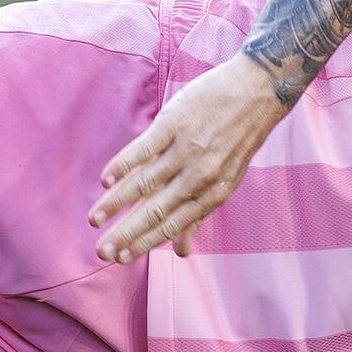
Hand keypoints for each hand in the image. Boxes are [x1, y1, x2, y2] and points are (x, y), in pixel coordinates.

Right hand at [89, 54, 288, 262]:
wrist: (258, 91)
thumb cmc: (239, 139)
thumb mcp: (227, 181)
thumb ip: (200, 215)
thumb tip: (182, 252)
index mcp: (214, 192)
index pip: (173, 225)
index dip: (145, 243)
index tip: (121, 259)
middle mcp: (200, 175)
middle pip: (155, 210)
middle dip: (126, 234)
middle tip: (101, 252)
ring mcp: (187, 148)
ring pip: (145, 181)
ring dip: (115, 202)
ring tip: (93, 219)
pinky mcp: (176, 123)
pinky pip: (144, 148)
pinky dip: (123, 164)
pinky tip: (105, 179)